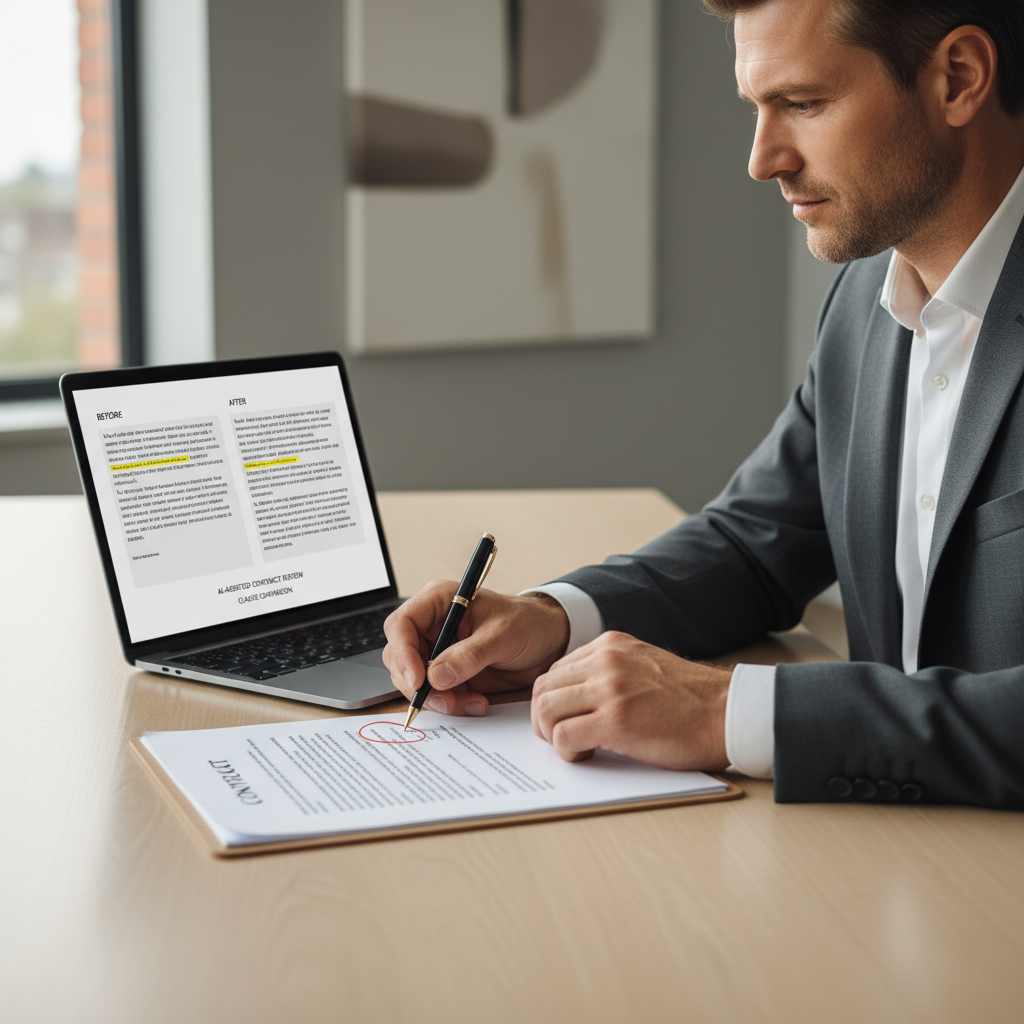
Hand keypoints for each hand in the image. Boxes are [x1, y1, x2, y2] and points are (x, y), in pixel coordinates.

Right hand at [382, 583, 569, 715]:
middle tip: (445, 700)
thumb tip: (436, 676)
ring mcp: (438, 651)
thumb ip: (469, 655)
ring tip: (471, 703)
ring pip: (415, 681)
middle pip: (400, 657)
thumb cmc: (527, 623)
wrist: (548, 642)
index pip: (402, 624)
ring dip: (438, 698)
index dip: (402, 652)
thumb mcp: (502, 635)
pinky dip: (451, 704)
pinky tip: (476, 704)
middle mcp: (432, 626)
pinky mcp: (448, 674)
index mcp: (438, 602)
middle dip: (418, 683)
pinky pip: (435, 694)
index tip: (418, 678)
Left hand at [531, 631, 730, 770]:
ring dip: (552, 735)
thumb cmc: (690, 700)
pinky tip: (587, 755)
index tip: (566, 719)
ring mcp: (609, 689)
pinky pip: (563, 735)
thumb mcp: (643, 666)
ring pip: (545, 709)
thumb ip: (610, 671)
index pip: (555, 671)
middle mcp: (605, 661)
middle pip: (543, 689)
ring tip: (575, 747)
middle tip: (562, 738)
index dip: (554, 701)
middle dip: (545, 719)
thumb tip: (575, 696)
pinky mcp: (615, 720)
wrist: (726, 713)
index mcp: (610, 646)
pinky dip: (567, 751)